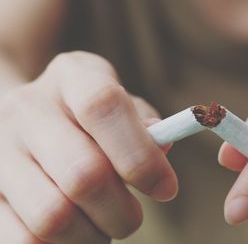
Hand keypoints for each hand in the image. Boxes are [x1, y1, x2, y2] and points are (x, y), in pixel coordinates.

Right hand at [0, 51, 177, 242]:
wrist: (29, 119)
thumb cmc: (90, 117)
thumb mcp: (121, 105)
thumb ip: (145, 125)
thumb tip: (162, 149)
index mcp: (72, 76)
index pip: (103, 106)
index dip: (141, 155)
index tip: (166, 189)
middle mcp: (27, 108)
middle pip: (83, 174)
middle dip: (123, 211)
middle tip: (132, 216)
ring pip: (53, 217)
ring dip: (93, 235)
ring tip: (103, 224)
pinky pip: (24, 240)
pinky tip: (74, 230)